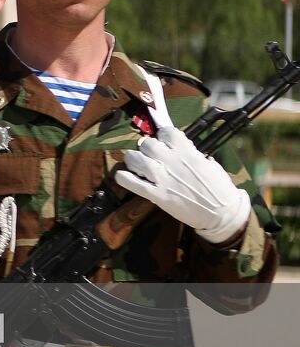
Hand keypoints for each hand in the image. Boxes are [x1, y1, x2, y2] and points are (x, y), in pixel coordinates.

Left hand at [116, 126, 251, 243]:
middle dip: (147, 147)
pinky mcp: (156, 195)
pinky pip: (132, 183)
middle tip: (150, 155)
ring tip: (135, 164)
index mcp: (187, 152)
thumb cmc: (220, 189)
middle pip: (147, 144)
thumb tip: (183, 149)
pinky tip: (123, 176)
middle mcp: (171, 162)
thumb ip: (193, 154)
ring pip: (136, 159)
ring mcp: (162, 178)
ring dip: (133, 160)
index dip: (163, 135)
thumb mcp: (209, 164)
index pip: (167, 132)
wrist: (222, 214)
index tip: (164, 141)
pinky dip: (124, 178)